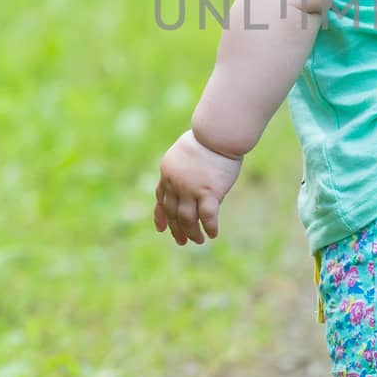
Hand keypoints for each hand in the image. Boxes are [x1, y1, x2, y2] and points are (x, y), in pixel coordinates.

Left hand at [153, 130, 241, 244]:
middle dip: (176, 229)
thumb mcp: (186, 153)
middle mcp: (175, 184)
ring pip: (187, 219)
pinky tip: (213, 234)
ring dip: (192, 233)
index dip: (160, 216)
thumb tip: (192, 186)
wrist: (216, 134)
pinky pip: (207, 217)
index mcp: (167, 173)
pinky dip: (209, 227)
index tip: (161, 229)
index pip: (161, 199)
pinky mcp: (209, 192)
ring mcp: (191, 189)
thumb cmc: (207, 139)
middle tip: (182, 241)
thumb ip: (184, 170)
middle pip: (172, 213)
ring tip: (199, 240)